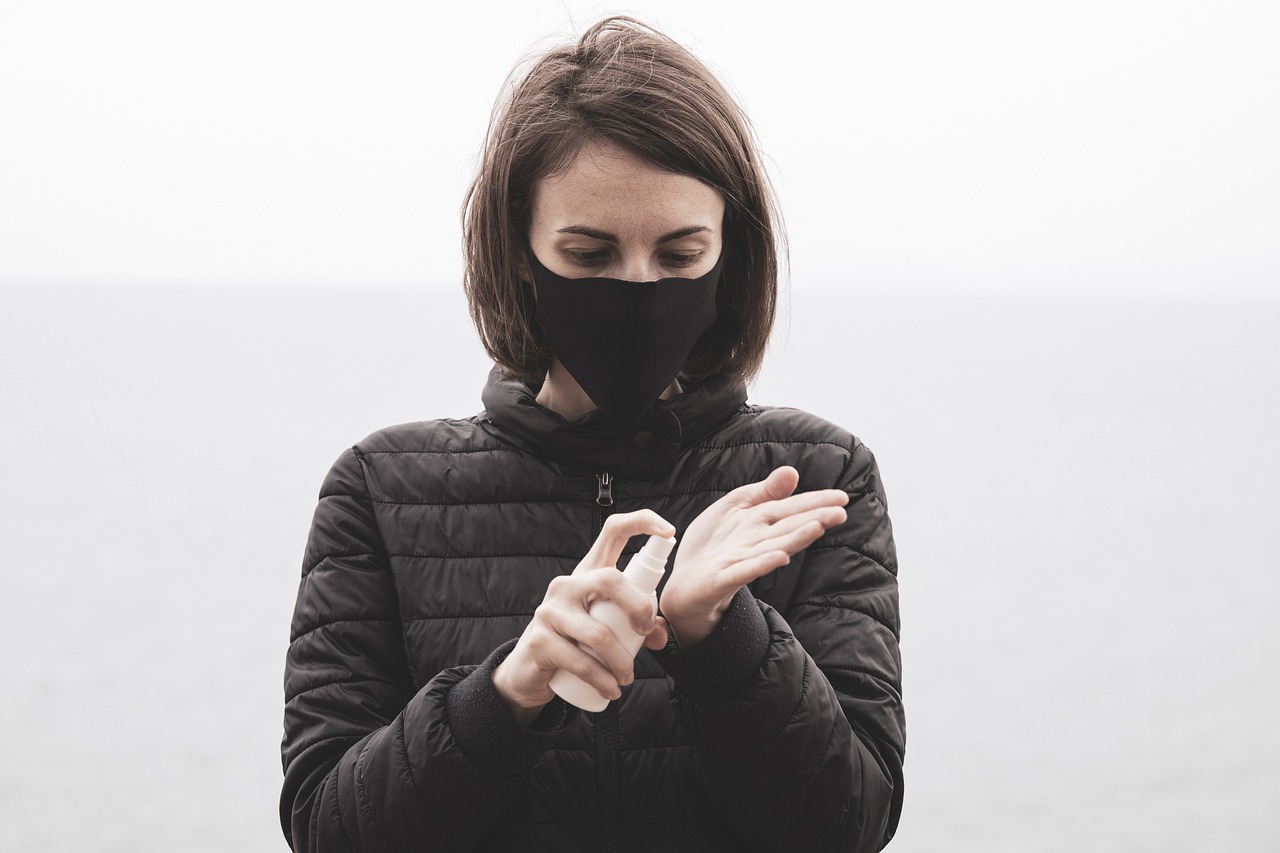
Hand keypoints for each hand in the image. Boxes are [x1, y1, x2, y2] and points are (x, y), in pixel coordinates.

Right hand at [492, 510, 674, 725]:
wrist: (531, 671)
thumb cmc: (577, 641)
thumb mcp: (608, 627)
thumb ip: (637, 626)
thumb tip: (660, 633)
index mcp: (589, 572)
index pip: (614, 531)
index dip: (643, 522)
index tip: (669, 531)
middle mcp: (568, 584)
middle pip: (610, 579)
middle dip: (638, 608)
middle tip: (644, 634)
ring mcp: (551, 610)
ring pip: (599, 633)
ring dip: (621, 662)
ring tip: (626, 679)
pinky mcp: (540, 639)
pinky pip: (581, 662)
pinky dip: (602, 681)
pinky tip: (610, 691)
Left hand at [657, 466, 847, 648]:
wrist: (685, 582)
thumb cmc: (714, 544)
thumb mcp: (736, 507)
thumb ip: (764, 492)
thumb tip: (793, 472)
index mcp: (759, 522)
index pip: (791, 509)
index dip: (815, 502)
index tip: (842, 497)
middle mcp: (756, 542)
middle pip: (788, 528)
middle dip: (814, 519)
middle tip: (841, 512)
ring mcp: (741, 560)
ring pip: (773, 547)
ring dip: (795, 538)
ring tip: (817, 526)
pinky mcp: (723, 578)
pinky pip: (745, 570)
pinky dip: (763, 564)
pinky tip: (780, 557)